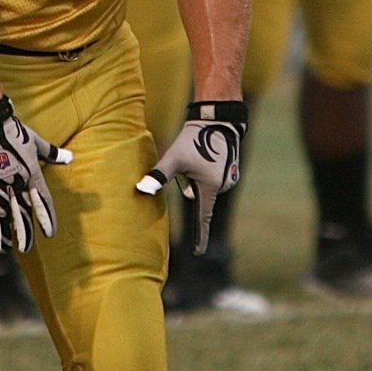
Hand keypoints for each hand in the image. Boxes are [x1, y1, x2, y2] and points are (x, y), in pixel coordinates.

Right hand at [0, 96, 72, 253]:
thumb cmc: (12, 129)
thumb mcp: (35, 141)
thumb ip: (52, 153)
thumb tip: (70, 157)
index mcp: (30, 172)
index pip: (42, 200)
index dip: (46, 218)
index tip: (50, 233)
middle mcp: (13, 182)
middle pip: (21, 212)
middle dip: (24, 231)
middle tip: (26, 248)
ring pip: (0, 213)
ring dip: (2, 232)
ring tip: (5, 248)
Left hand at [136, 100, 246, 253]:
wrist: (217, 118)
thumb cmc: (194, 139)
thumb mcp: (174, 159)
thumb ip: (158, 176)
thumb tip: (140, 190)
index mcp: (210, 188)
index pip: (202, 219)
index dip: (199, 236)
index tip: (198, 252)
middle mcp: (223, 186)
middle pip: (197, 194)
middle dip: (189, 183)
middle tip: (188, 162)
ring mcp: (229, 177)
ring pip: (203, 184)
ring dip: (197, 175)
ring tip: (198, 154)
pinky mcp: (231, 168)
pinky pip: (211, 176)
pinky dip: (205, 169)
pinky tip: (206, 152)